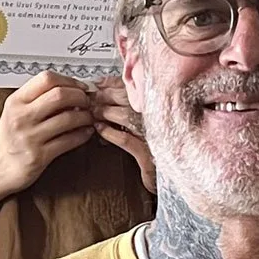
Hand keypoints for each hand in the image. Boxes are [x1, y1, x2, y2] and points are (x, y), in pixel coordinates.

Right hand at [0, 71, 96, 198]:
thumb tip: (70, 89)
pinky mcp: (39, 156)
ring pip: (68, 118)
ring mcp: (29, 137)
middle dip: (81, 97)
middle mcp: (21, 117)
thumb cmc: (10, 140)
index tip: (80, 87)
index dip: (69, 80)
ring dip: (86, 116)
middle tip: (87, 102)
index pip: (46, 79)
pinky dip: (83, 135)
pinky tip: (86, 132)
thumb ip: (38, 99)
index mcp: (16, 101)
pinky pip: (69, 141)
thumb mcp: (16, 112)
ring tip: (89, 118)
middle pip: (60, 95)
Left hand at [90, 73, 155, 190]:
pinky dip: (110, 133)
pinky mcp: (148, 154)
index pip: (131, 87)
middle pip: (126, 97)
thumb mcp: (142, 119)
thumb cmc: (153, 144)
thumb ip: (125, 100)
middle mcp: (156, 117)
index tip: (97, 85)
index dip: (111, 84)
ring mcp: (153, 135)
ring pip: (124, 115)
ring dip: (105, 113)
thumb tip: (101, 85)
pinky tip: (100, 130)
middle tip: (91, 100)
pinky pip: (125, 140)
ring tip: (94, 115)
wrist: (167, 174)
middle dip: (104, 97)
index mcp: (155, 106)